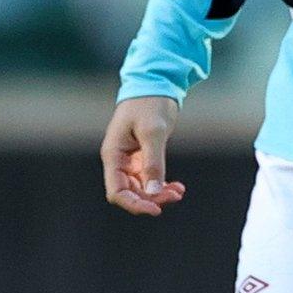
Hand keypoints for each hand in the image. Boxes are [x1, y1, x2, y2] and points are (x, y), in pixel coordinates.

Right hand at [101, 96, 188, 216]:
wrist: (156, 83)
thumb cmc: (150, 103)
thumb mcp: (153, 132)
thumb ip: (153, 162)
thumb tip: (153, 191)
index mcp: (113, 155)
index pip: (116, 191)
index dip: (134, 204)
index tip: (155, 208)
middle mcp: (119, 160)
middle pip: (130, 192)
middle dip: (151, 198)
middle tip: (175, 195)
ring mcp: (130, 159)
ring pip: (141, 187)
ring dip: (158, 193)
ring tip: (178, 192)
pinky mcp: (143, 155)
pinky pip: (149, 178)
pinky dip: (161, 184)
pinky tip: (176, 186)